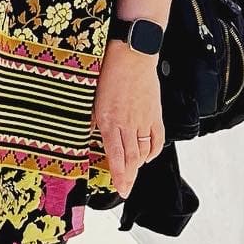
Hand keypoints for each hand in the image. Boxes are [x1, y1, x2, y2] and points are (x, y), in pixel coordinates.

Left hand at [92, 40, 165, 197]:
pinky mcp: (154, 113)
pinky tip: (147, 157)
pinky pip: (157, 139)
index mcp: (109, 119)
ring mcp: (143, 119)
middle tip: (126, 190)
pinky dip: (153, 151)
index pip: (115, 156)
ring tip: (132, 175)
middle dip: (128, 177)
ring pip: (143, 151)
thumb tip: (87, 135)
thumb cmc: (109, 71)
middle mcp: (127, 123)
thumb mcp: (92, 96)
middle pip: (131, 158)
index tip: (120, 189)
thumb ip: (92, 118)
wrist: (132, 53)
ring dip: (138, 166)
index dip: (118, 175)